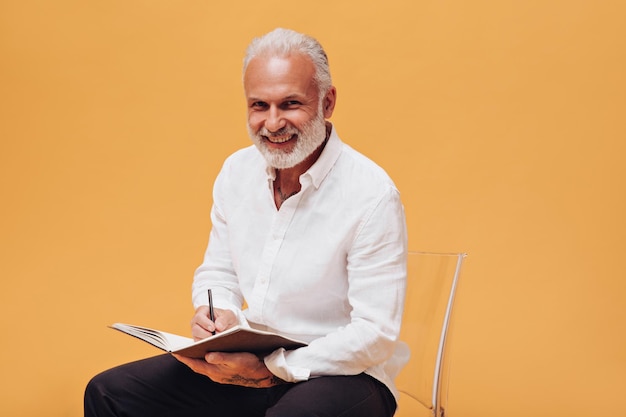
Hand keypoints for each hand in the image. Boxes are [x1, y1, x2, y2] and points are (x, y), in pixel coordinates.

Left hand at [172, 352, 286, 387]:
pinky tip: (206, 353)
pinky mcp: (225, 373)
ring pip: (204, 366)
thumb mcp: (237, 359)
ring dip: (196, 359)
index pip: (195, 364)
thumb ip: (222, 358)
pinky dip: (206, 360)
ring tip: (189, 350)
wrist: (262, 373)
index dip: (185, 358)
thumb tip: (208, 356)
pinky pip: (211, 366)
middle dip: (188, 358)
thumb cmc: (250, 364)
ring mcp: (220, 375)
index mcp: (216, 371)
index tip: (175, 352)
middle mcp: (216, 374)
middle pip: (197, 365)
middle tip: (178, 350)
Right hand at [190, 306, 237, 340]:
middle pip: (195, 328)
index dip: (205, 323)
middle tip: (215, 335)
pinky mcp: (198, 339)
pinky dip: (206, 344)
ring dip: (206, 339)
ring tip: (216, 339)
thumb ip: (224, 319)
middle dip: (205, 333)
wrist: (229, 327)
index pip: (199, 317)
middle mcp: (196, 321)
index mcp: (203, 311)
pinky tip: (213, 343)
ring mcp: (196, 331)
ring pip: (196, 337)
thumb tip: (218, 326)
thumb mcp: (229, 315)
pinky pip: (199, 344)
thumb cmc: (226, 318)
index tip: (213, 328)